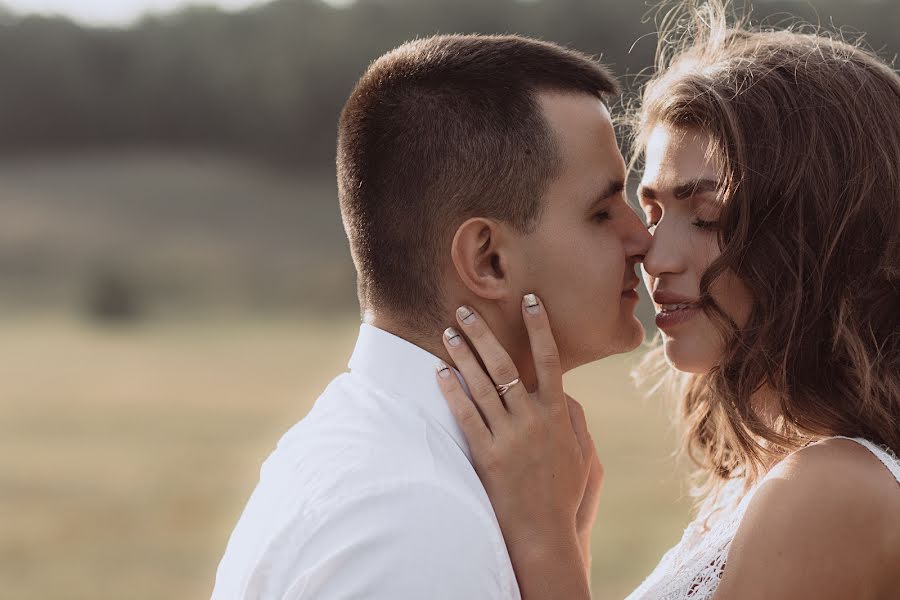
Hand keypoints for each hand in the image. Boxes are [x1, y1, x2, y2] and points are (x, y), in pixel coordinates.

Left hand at [436, 293, 597, 598]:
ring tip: (448, 332)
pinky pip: (466, 416)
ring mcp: (509, 436)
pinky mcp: (486, 454)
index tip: (529, 299)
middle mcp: (532, 418)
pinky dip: (453, 392)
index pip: (548, 359)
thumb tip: (563, 392)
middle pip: (505, 364)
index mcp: (557, 413)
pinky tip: (440, 373)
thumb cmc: (564, 493)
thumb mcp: (583, 454)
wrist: (543, 533)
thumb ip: (574, 419)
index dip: (539, 326)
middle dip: (484, 333)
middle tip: (465, 308)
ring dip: (463, 355)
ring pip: (482, 385)